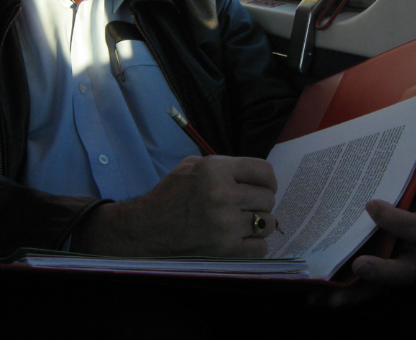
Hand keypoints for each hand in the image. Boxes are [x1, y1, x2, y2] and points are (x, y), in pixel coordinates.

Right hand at [71, 155, 278, 257]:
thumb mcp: (193, 165)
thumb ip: (225, 165)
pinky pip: (260, 247)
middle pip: (268, 198)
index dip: (267, 180)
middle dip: (260, 202)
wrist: (147, 228)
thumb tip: (256, 175)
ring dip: (259, 223)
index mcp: (216, 170)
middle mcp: (223, 195)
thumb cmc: (171, 194)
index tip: (264, 186)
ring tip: (245, 223)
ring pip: (267, 222)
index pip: (264, 171)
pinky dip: (254, 244)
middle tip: (248, 206)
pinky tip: (241, 239)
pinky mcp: (225, 249)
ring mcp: (226, 224)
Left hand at [309, 158, 415, 306]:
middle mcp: (412, 253)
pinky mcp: (375, 281)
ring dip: (358, 292)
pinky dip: (342, 296)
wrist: (379, 199)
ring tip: (335, 294)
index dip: (397, 221)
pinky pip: (361, 293)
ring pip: (380, 288)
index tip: (371, 205)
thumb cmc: (398, 190)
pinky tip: (319, 297)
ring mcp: (393, 268)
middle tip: (359, 265)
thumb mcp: (409, 182)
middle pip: (404, 271)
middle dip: (383, 271)